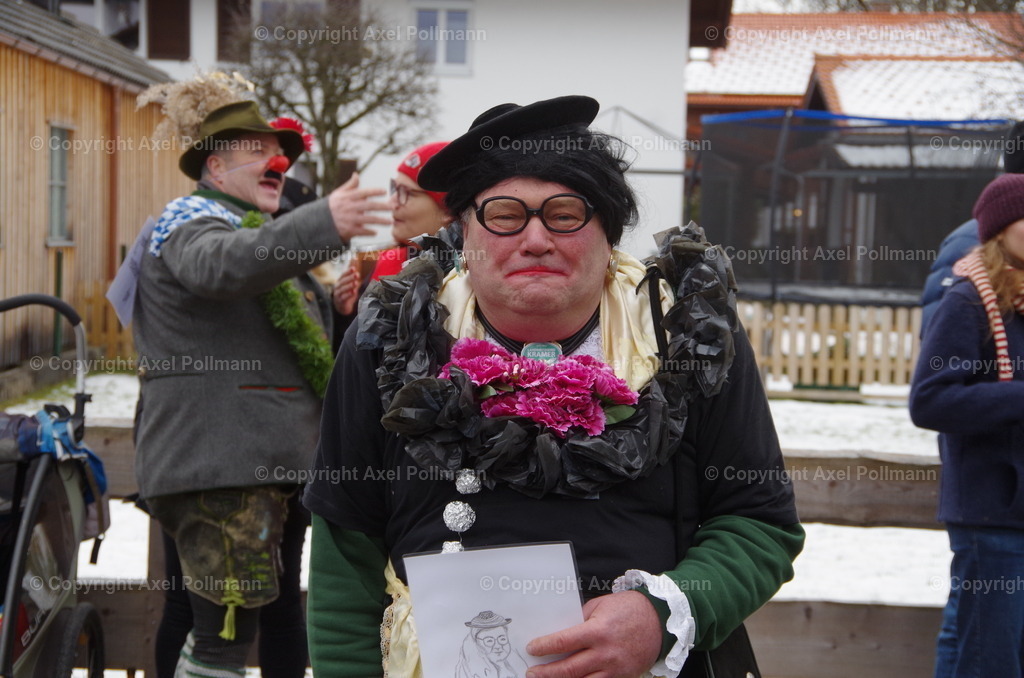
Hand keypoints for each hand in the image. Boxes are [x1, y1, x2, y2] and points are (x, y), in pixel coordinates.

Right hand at [327, 172, 390, 241]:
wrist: (320, 221)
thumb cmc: (332, 206)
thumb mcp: (338, 193)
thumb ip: (350, 185)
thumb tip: (356, 174)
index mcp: (348, 197)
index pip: (363, 192)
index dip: (374, 191)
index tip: (384, 191)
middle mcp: (350, 208)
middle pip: (369, 206)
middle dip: (383, 206)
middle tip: (393, 207)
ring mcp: (350, 219)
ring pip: (369, 220)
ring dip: (381, 221)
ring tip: (390, 221)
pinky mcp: (350, 230)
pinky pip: (362, 231)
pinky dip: (369, 232)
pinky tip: (375, 232)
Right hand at [332, 264, 361, 315]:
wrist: (342, 306)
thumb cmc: (346, 292)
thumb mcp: (350, 282)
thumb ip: (352, 272)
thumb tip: (355, 258)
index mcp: (340, 281)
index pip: (343, 275)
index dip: (348, 271)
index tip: (353, 268)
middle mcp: (338, 287)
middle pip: (343, 281)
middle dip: (350, 277)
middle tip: (356, 274)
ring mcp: (338, 294)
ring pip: (343, 289)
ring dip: (349, 286)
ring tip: (356, 283)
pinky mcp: (340, 301)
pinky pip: (344, 297)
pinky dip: (348, 295)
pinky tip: (353, 292)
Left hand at [524, 591, 661, 677]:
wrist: (660, 621)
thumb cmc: (629, 609)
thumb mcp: (600, 605)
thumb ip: (581, 618)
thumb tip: (561, 628)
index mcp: (597, 631)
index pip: (563, 642)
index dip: (544, 647)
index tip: (532, 649)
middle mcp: (605, 653)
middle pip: (568, 669)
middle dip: (546, 672)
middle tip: (531, 672)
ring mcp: (614, 668)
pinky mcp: (622, 677)